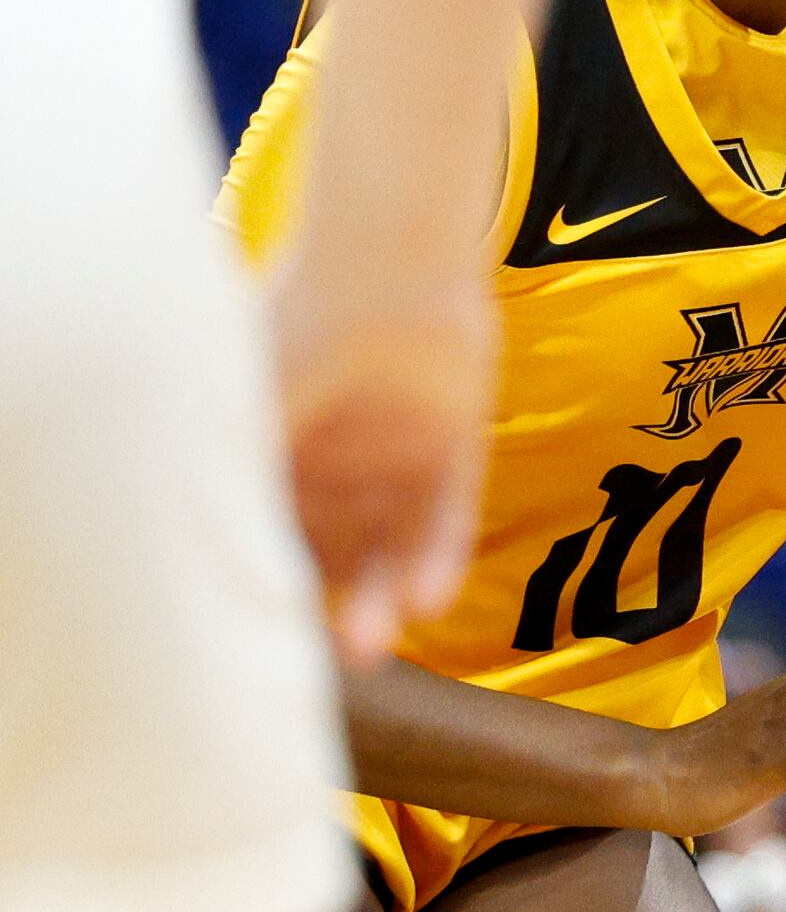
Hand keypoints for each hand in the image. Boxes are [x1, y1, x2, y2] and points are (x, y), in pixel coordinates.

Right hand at [272, 263, 491, 660]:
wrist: (393, 257)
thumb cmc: (306, 322)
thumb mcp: (259, 404)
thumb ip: (244, 473)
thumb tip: (202, 557)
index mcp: (290, 447)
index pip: (282, 534)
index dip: (281, 582)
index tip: (270, 631)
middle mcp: (345, 461)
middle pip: (339, 552)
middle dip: (340, 605)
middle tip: (340, 654)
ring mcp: (401, 455)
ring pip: (392, 544)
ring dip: (385, 594)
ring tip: (378, 639)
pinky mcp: (456, 446)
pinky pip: (449, 514)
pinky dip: (439, 557)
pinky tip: (429, 598)